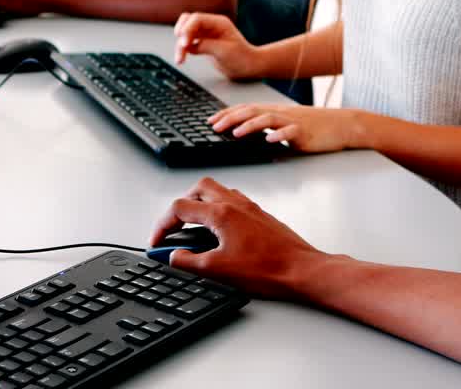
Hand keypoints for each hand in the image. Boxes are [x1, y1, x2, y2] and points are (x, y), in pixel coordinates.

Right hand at [149, 177, 324, 299]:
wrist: (302, 271)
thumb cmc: (269, 269)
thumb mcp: (218, 270)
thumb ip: (188, 261)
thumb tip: (173, 256)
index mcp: (221, 213)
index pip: (180, 208)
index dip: (162, 225)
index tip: (157, 242)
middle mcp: (235, 204)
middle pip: (198, 189)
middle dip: (181, 205)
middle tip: (174, 226)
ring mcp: (250, 208)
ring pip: (217, 191)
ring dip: (200, 204)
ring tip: (193, 226)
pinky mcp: (260, 216)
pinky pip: (233, 201)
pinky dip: (219, 209)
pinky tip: (220, 230)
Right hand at [173, 12, 260, 77]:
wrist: (248, 67)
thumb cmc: (242, 58)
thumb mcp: (225, 51)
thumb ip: (206, 45)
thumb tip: (190, 45)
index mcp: (218, 23)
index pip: (197, 19)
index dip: (187, 29)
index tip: (184, 43)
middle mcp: (211, 26)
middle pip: (188, 22)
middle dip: (181, 34)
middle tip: (181, 48)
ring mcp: (206, 34)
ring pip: (185, 33)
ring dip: (180, 45)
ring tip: (180, 59)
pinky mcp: (203, 44)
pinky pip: (188, 43)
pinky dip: (183, 50)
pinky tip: (182, 58)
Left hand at [210, 104, 361, 153]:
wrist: (341, 124)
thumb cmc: (313, 126)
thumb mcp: (285, 123)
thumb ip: (267, 126)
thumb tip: (244, 132)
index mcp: (273, 111)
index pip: (245, 109)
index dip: (226, 114)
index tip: (210, 121)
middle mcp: (280, 113)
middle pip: (251, 111)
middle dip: (230, 118)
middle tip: (214, 127)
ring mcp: (293, 121)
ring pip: (267, 119)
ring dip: (249, 126)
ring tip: (235, 133)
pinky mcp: (305, 132)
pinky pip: (291, 132)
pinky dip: (280, 136)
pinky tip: (271, 140)